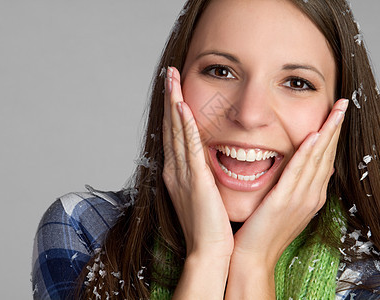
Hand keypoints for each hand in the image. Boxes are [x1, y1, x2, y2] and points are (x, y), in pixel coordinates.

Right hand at [162, 66, 232, 257]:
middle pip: (171, 128)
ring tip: (171, 79)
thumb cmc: (210, 227)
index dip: (173, 111)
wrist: (210, 252)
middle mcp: (176, 171)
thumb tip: (208, 163)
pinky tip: (182, 106)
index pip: (175, 136)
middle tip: (169, 74)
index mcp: (179, 174)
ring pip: (176, 131)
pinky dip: (184, 125)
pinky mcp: (195, 180)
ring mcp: (183, 174)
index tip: (175, 90)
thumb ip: (202, 176)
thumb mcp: (203, 196)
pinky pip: (189, 147)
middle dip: (170, 99)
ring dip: (173, 103)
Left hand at [225, 98, 347, 297]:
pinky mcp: (284, 201)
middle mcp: (310, 195)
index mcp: (309, 196)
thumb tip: (290, 168)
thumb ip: (288, 186)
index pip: (323, 159)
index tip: (334, 116)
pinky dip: (308, 153)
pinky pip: (298, 172)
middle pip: (326, 155)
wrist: (253, 256)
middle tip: (341, 105)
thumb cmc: (262, 231)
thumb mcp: (280, 205)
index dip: (330, 136)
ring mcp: (300, 199)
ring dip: (327, 133)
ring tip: (336, 111)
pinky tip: (314, 136)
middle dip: (335, 128)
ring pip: (317, 159)